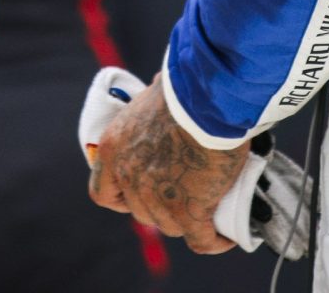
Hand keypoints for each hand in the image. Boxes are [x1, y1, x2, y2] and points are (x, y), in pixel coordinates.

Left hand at [87, 78, 247, 254]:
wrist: (208, 100)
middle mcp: (130, 177)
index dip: (122, 198)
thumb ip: (152, 109)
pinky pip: (200, 240)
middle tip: (186, 194)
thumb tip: (160, 92)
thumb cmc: (185, 88)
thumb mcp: (152, 96)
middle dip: (162, 208)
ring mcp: (157, 198)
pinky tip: (225, 236)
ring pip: (171, 226)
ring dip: (188, 222)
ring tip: (209, 212)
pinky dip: (213, 241)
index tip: (138, 195)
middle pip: (142, 212)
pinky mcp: (189, 211)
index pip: (103, 192)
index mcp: (115, 149)